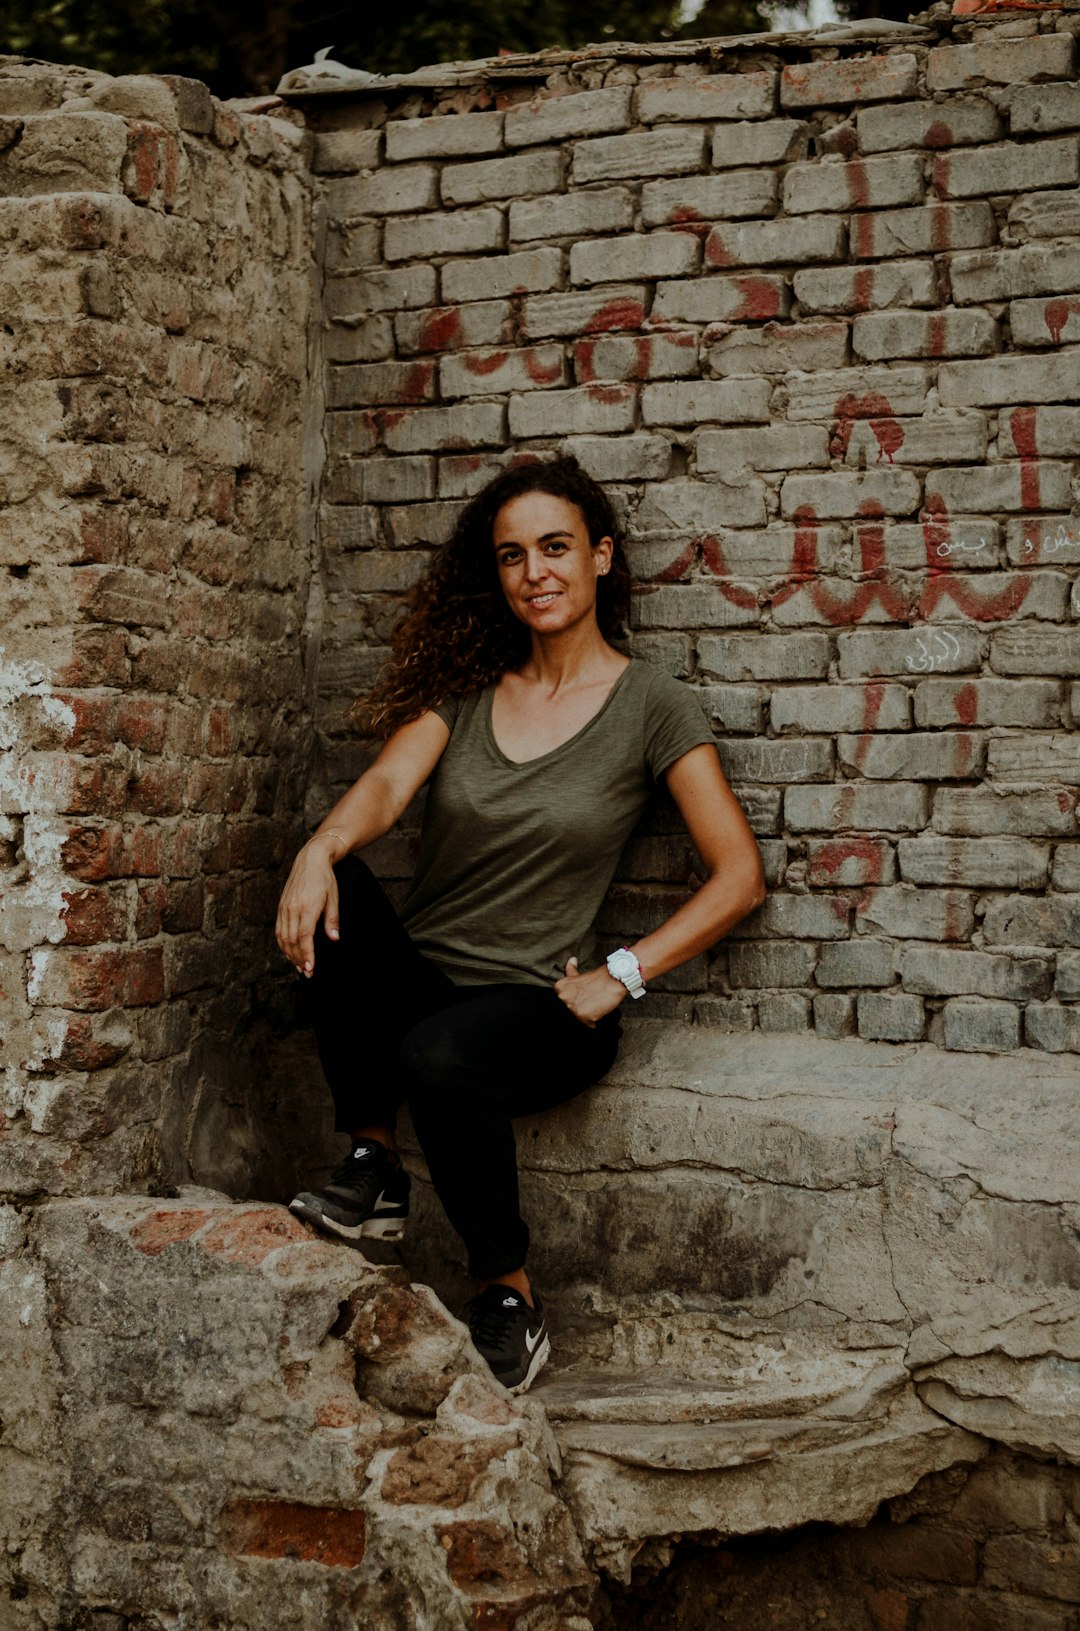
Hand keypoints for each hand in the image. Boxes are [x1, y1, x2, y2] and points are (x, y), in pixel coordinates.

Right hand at [275, 841, 340, 976]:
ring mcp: (284, 908)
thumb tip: (334, 939)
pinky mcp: (281, 907)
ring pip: (283, 937)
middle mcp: (293, 909)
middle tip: (307, 973)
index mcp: (307, 907)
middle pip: (292, 941)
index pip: (305, 937)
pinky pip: (279, 930)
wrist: (310, 860)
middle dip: (299, 959)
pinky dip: (283, 943)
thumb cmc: (325, 879)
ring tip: (299, 966)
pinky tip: (290, 951)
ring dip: (290, 954)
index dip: (307, 954)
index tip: (310, 968)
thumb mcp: (333, 898)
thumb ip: (332, 920)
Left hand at [554, 957, 625, 1028]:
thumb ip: (570, 971)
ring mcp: (572, 1007)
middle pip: (569, 1012)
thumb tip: (571, 961)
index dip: (574, 1002)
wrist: (614, 979)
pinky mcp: (583, 1016)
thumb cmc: (598, 978)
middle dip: (578, 1010)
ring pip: (578, 1019)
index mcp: (560, 988)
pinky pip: (588, 1024)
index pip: (561, 1004)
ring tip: (594, 1005)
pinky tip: (598, 1010)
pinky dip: (594, 1021)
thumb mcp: (579, 974)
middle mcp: (564, 997)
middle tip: (589, 1002)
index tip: (581, 999)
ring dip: (586, 1015)